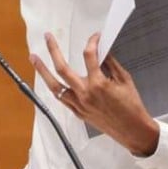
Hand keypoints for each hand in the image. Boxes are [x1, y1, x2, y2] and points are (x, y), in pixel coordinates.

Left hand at [31, 32, 159, 155]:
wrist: (133, 131)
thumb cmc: (132, 106)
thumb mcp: (125, 80)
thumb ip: (111, 64)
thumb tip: (101, 52)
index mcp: (99, 84)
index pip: (89, 57)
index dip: (91, 43)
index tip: (93, 37)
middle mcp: (85, 93)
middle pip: (62, 69)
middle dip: (54, 50)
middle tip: (48, 37)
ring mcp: (79, 104)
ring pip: (54, 86)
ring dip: (42, 71)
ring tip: (34, 58)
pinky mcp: (77, 112)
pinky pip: (61, 98)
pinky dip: (54, 87)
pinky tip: (48, 79)